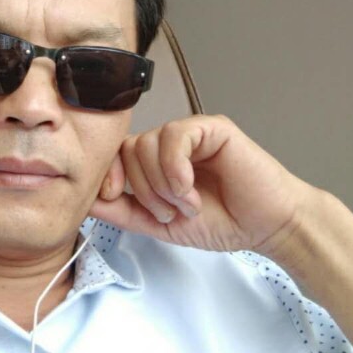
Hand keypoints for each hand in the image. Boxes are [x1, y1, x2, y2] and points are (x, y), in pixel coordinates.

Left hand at [90, 114, 311, 253]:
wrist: (266, 226)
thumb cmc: (221, 221)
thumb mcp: (159, 223)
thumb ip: (123, 211)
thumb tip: (86, 200)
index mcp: (154, 161)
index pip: (116, 154)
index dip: (109, 174)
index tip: (114, 196)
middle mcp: (168, 143)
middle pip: (128, 150)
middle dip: (143, 189)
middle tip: (170, 212)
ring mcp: (189, 132)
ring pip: (148, 144)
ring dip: (162, 184)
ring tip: (187, 204)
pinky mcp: (210, 127)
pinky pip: (174, 136)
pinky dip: (175, 168)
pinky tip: (190, 188)